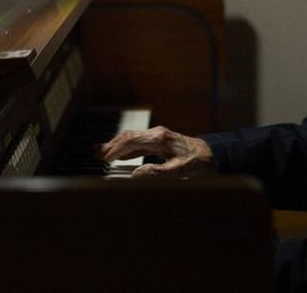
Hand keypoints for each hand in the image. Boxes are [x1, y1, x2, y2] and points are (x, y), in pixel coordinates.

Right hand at [98, 126, 215, 177]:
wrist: (211, 153)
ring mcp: (157, 136)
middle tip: (95, 155)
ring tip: (100, 153)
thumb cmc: (198, 161)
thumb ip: (158, 172)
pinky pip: (138, 142)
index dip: (115, 149)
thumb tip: (137, 174)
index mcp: (159, 139)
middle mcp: (156, 134)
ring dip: (115, 145)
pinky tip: (118, 155)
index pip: (131, 140)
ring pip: (131, 138)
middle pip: (127, 137)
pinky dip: (125, 148)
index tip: (103, 158)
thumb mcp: (180, 170)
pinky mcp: (158, 141)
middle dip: (110, 145)